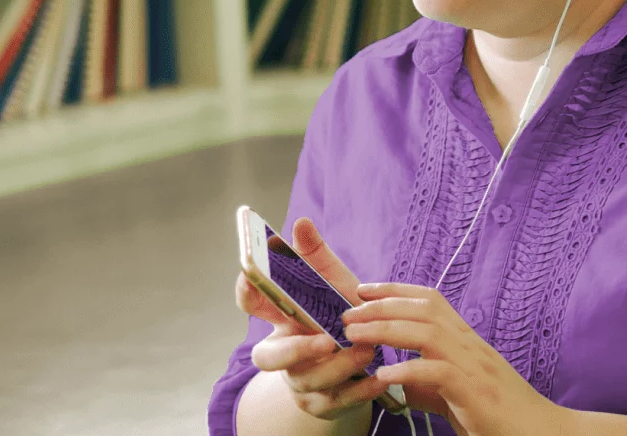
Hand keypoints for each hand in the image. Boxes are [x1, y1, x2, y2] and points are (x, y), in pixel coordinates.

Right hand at [235, 217, 390, 420]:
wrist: (360, 359)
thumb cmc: (339, 314)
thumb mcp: (329, 283)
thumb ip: (315, 255)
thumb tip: (302, 222)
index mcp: (278, 319)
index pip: (250, 304)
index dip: (247, 290)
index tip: (251, 273)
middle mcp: (283, 352)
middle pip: (268, 357)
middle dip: (295, 350)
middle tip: (324, 340)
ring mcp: (301, 381)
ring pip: (310, 380)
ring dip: (340, 366)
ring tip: (368, 349)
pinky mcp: (325, 403)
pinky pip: (339, 401)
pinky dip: (361, 390)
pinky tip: (380, 376)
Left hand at [343, 283, 569, 435]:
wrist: (542, 433)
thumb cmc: (499, 415)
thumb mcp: (457, 395)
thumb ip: (428, 385)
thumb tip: (396, 381)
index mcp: (467, 341)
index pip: (431, 300)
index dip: (396, 289)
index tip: (363, 288)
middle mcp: (471, 345)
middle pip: (425, 310)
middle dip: (383, 305)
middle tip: (347, 312)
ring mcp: (475, 367)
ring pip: (428, 333)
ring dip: (387, 330)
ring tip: (355, 335)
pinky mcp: (476, 393)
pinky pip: (439, 373)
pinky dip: (409, 370)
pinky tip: (385, 375)